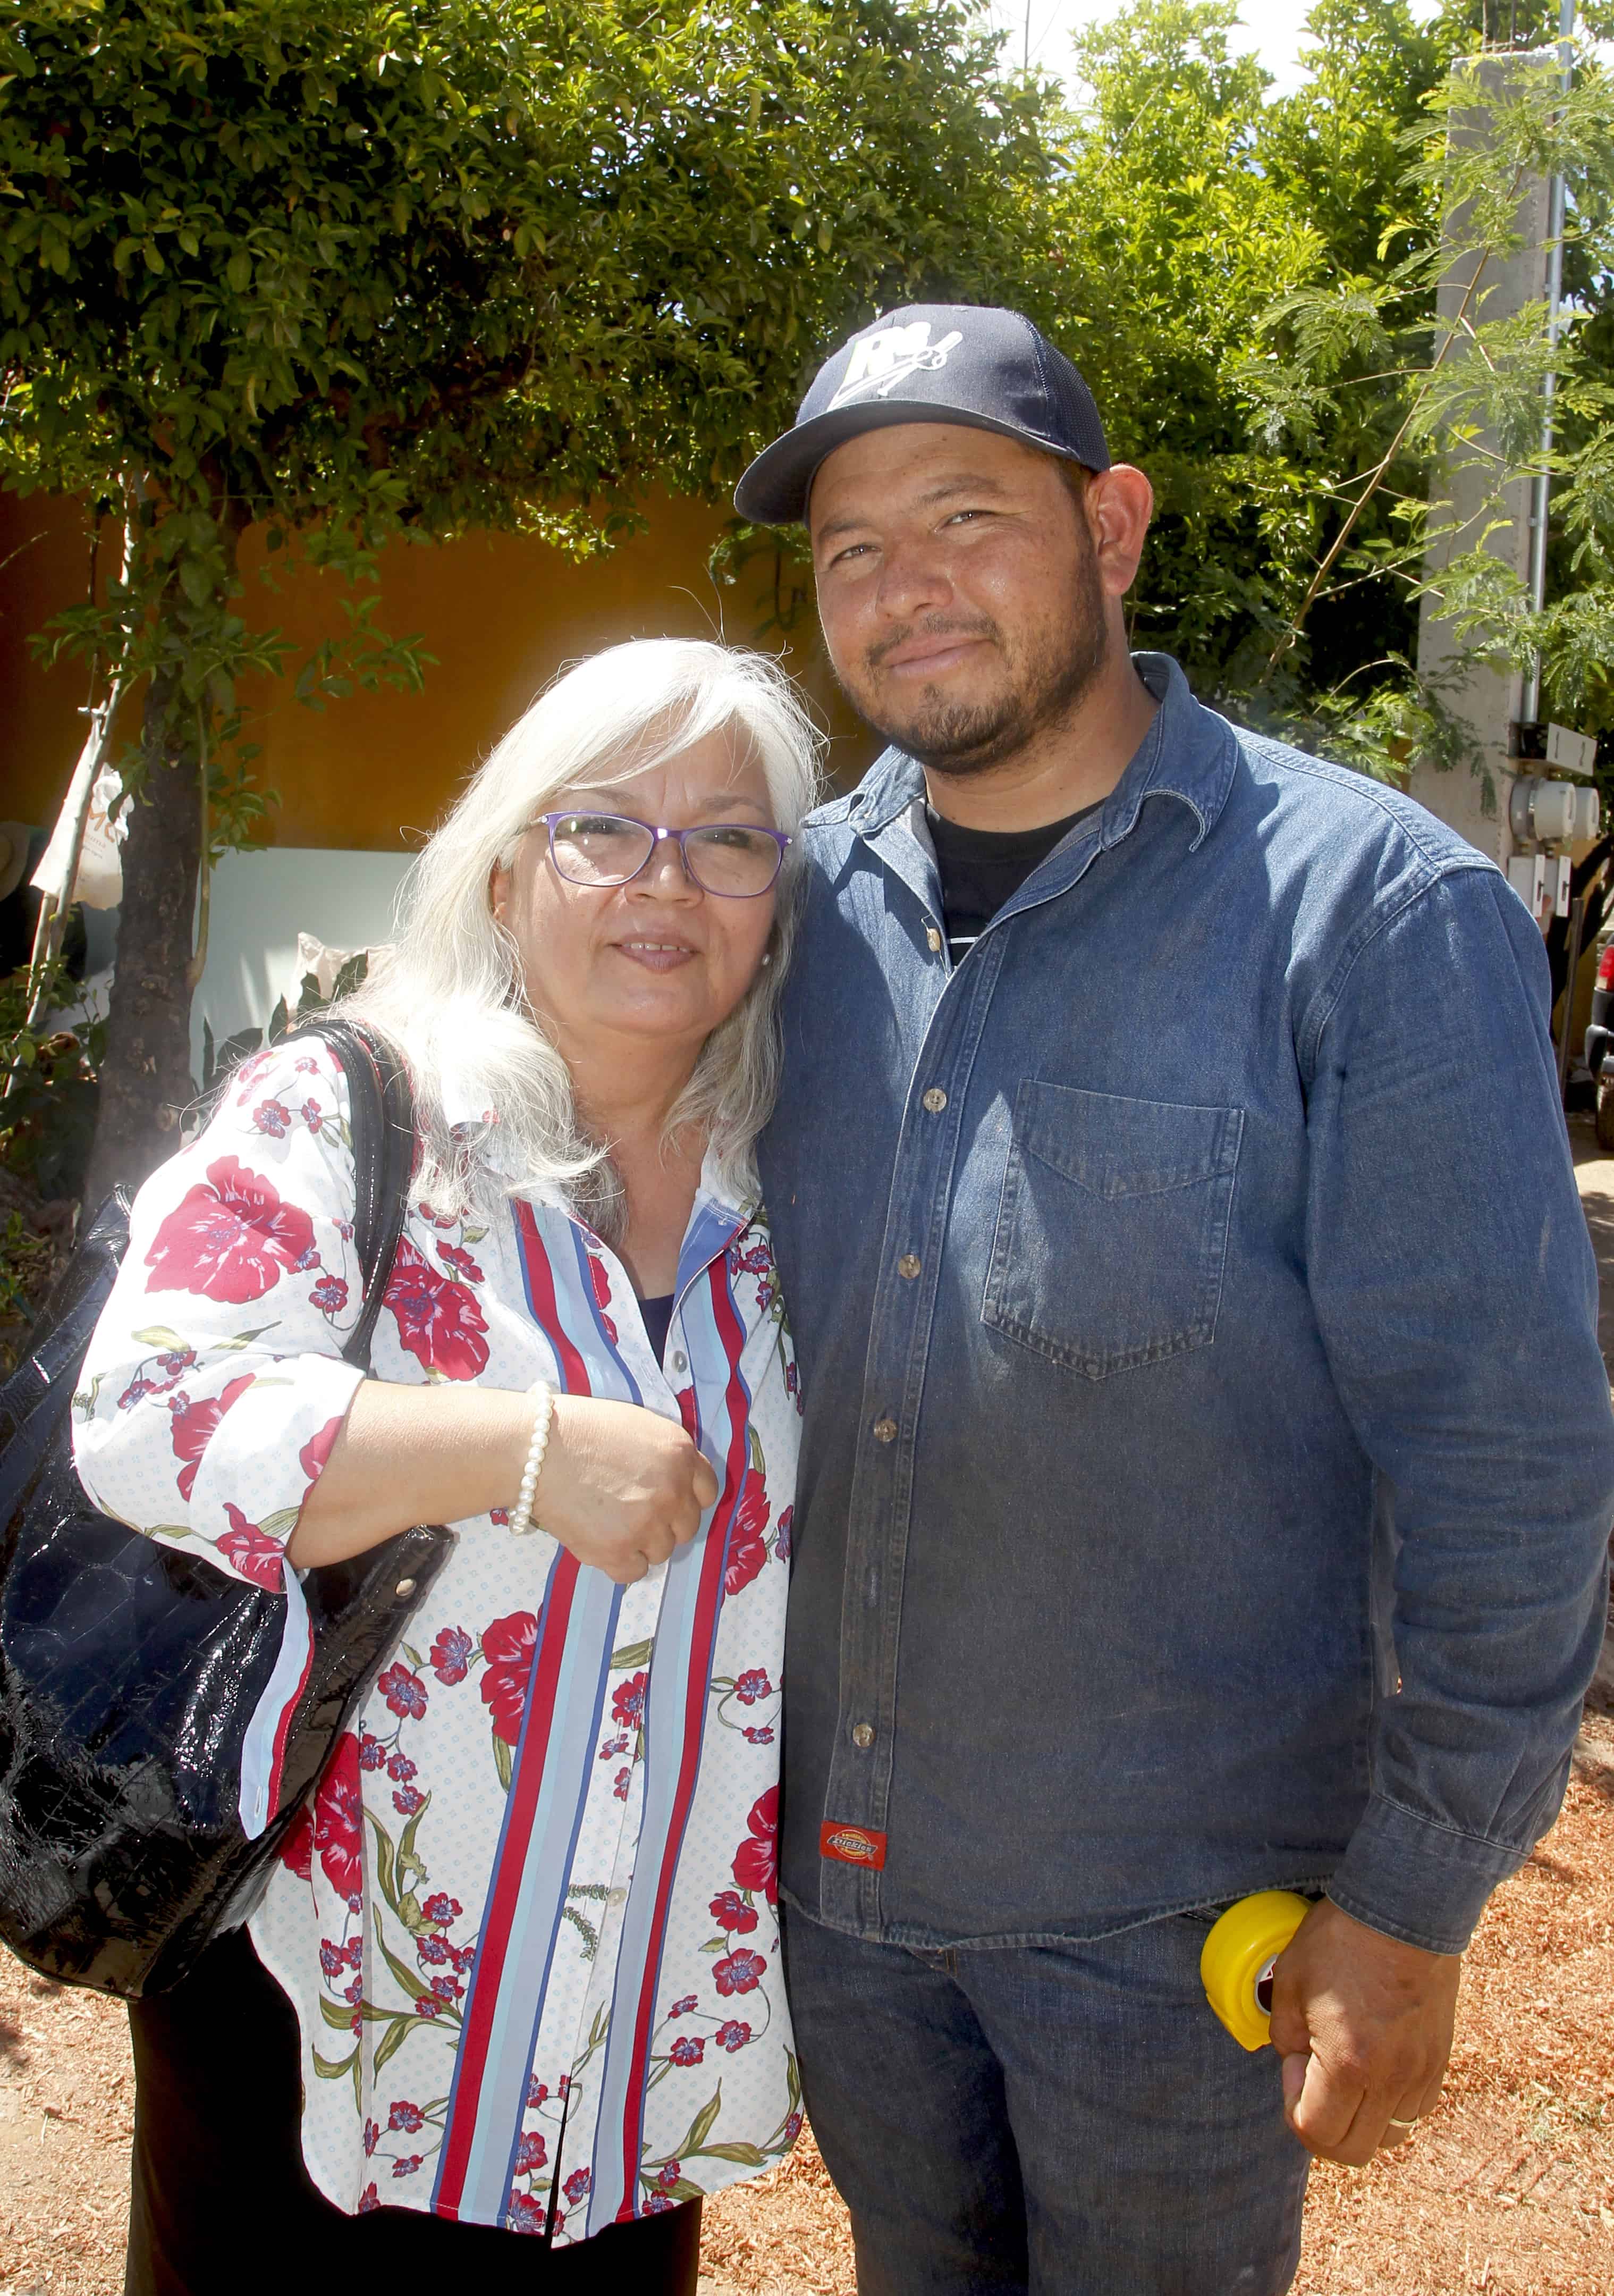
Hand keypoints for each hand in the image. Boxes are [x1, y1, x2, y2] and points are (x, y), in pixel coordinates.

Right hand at [535, 1395, 719, 1583]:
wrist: (534, 1450)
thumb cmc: (578, 1429)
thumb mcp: (638, 1427)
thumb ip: (665, 1456)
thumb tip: (675, 1482)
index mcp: (680, 1453)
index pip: (708, 1491)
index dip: (688, 1498)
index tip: (670, 1502)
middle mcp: (672, 1490)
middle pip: (688, 1527)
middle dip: (665, 1523)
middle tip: (633, 1513)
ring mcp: (647, 1523)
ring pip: (662, 1551)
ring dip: (641, 1543)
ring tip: (610, 1523)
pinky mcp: (618, 1551)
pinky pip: (635, 1572)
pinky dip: (620, 1563)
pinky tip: (601, 1542)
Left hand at [1267, 1897, 1460, 2165]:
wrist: (1404, 1909)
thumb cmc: (1343, 1938)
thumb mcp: (1291, 1980)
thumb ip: (1285, 2034)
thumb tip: (1295, 2063)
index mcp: (1349, 2064)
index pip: (1316, 2133)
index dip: (1294, 2107)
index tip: (1294, 2064)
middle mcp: (1391, 2080)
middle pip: (1354, 2150)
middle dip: (1323, 2127)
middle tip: (1312, 2079)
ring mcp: (1421, 2074)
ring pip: (1389, 2136)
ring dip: (1360, 2119)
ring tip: (1345, 2071)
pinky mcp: (1440, 2061)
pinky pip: (1415, 2109)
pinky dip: (1390, 2103)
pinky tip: (1374, 2063)